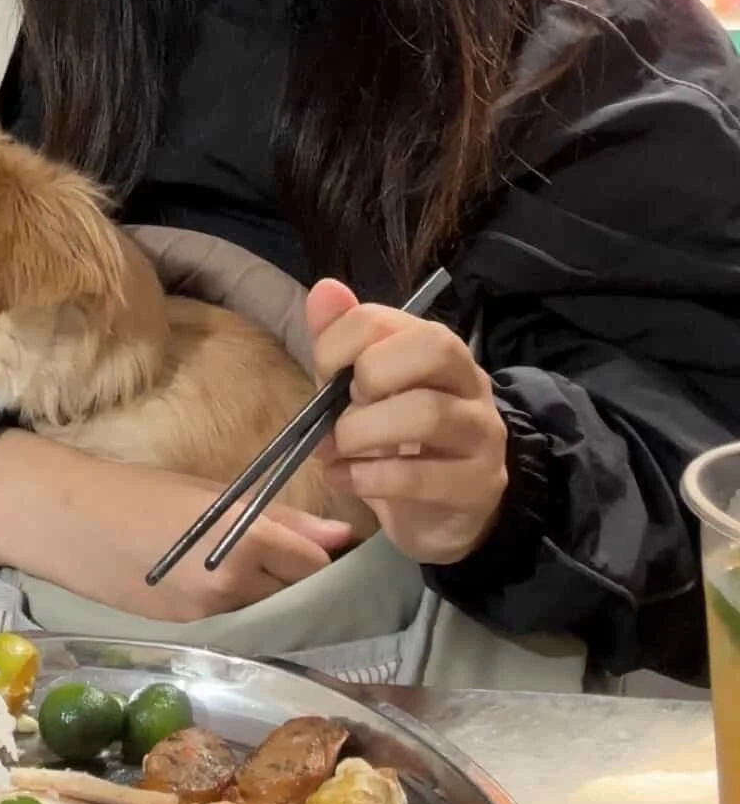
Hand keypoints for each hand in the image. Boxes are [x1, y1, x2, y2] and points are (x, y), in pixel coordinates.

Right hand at [0, 428, 354, 622]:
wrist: (70, 523)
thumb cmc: (142, 493)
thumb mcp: (215, 495)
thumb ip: (281, 518)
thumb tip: (343, 535)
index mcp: (243, 540)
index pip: (314, 563)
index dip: (331, 560)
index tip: (343, 552)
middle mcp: (232, 586)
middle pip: (299, 595)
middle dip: (311, 584)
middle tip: (314, 568)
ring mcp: (209, 616)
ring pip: (270, 614)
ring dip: (281, 600)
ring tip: (276, 578)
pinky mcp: (189, 633)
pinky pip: (238, 625)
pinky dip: (248, 611)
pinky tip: (240, 594)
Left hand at [307, 280, 507, 564]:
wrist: (441, 514)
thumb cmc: (397, 444)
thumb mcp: (360, 392)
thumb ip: (341, 343)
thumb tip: (325, 289)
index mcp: (437, 348)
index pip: (390, 319)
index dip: (340, 342)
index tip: (322, 375)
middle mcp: (469, 382)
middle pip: (433, 347)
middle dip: (372, 375)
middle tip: (345, 408)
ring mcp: (481, 433)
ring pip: (428, 413)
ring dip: (364, 432)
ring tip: (338, 450)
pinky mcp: (478, 485)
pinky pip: (421, 477)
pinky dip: (367, 478)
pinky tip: (343, 479)